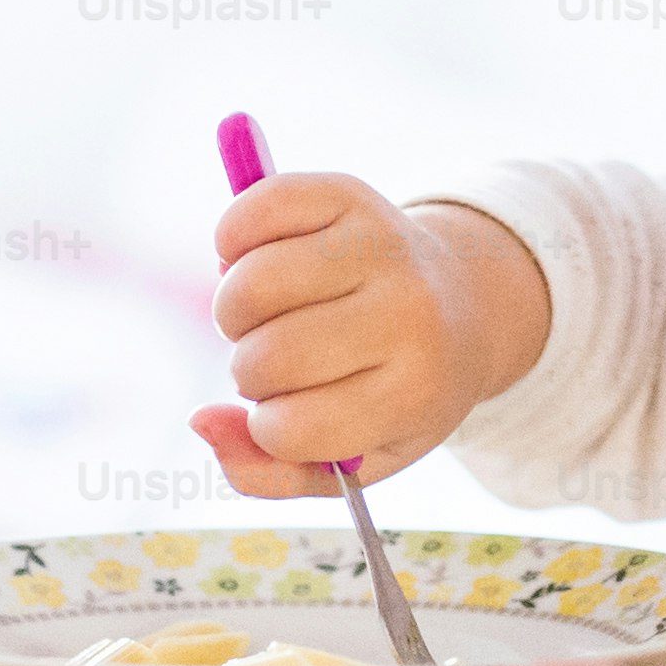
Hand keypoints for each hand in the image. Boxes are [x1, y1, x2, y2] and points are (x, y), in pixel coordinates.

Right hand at [190, 179, 545, 497]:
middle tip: (280, 363)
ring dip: (233, 312)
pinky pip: (253, 210)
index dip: (270, 429)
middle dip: (250, 371)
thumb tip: (199, 420)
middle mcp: (406, 312)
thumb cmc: (396, 390)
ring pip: (248, 287)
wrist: (465, 305)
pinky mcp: (349, 192)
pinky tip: (255, 260)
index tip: (292, 415)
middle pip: (266, 357)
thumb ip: (273, 472)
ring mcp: (379, 244)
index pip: (290, 428)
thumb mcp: (358, 457)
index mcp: (415, 389)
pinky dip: (231, 240)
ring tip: (264, 317)